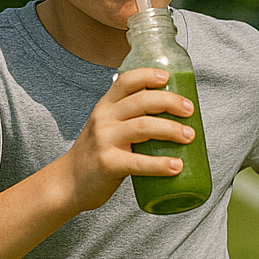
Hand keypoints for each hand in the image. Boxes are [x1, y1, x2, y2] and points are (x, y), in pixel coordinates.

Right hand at [62, 68, 197, 212]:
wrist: (68, 182)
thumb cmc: (95, 154)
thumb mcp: (104, 127)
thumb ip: (127, 118)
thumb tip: (169, 114)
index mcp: (104, 106)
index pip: (126, 81)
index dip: (148, 75)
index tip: (167, 77)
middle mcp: (103, 119)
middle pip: (142, 101)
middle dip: (171, 102)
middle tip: (190, 111)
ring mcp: (104, 141)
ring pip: (144, 127)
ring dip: (172, 130)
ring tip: (189, 137)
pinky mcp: (108, 164)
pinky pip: (138, 162)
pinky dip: (161, 164)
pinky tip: (176, 167)